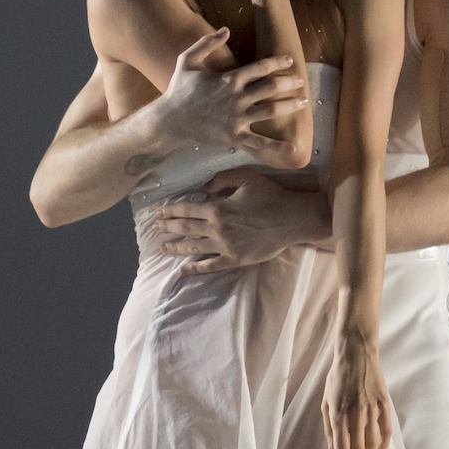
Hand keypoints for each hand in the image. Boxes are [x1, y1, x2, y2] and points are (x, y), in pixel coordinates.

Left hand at [153, 167, 331, 272]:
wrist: (293, 219)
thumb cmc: (271, 196)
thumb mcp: (247, 178)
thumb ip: (222, 179)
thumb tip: (203, 186)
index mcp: (217, 208)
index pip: (186, 209)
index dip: (170, 211)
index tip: (159, 213)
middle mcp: (217, 228)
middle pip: (185, 228)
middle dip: (168, 227)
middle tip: (154, 228)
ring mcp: (225, 246)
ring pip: (193, 247)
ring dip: (176, 247)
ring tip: (163, 247)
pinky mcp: (235, 259)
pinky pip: (210, 266)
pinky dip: (195, 269)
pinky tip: (183, 270)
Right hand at [159, 30, 307, 165]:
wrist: (170, 121)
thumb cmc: (179, 90)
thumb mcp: (187, 61)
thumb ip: (206, 43)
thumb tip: (226, 29)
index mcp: (229, 79)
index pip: (260, 67)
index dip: (278, 62)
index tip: (290, 60)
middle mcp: (235, 98)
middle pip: (270, 87)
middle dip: (289, 82)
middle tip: (301, 81)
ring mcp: (236, 118)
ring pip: (270, 110)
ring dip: (290, 105)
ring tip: (304, 102)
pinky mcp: (234, 136)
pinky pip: (260, 142)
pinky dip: (278, 146)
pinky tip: (294, 148)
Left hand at [323, 331, 391, 448]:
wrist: (356, 355)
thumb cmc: (337, 379)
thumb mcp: (326, 402)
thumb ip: (329, 428)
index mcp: (338, 413)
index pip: (341, 448)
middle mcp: (356, 413)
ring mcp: (372, 408)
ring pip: (372, 442)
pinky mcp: (383, 403)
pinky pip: (386, 429)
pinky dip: (383, 444)